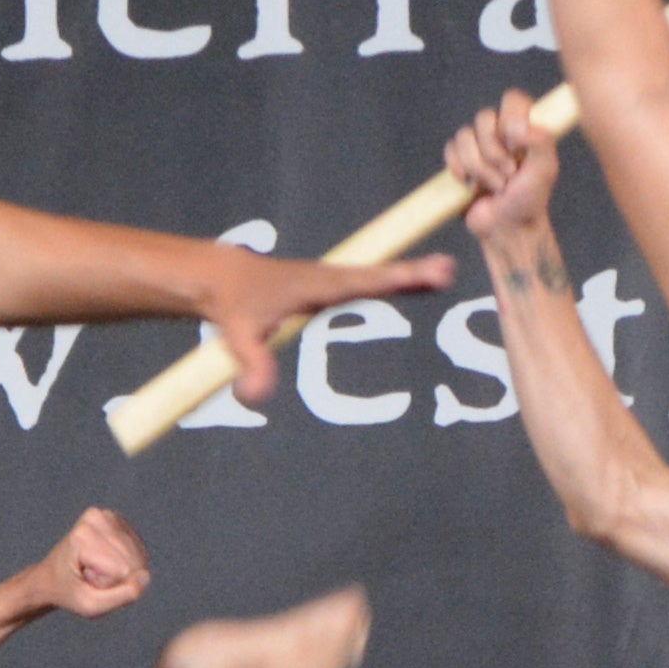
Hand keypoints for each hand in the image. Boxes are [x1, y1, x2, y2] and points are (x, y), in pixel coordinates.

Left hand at [34, 508, 149, 623]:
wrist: (54, 576)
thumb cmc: (69, 592)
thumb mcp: (91, 605)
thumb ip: (122, 596)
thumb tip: (145, 577)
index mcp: (81, 536)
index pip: (122, 571)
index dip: (108, 584)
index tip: (85, 579)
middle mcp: (95, 518)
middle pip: (132, 561)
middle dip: (117, 577)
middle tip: (91, 575)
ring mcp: (108, 515)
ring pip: (138, 556)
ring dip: (123, 570)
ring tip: (97, 568)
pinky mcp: (118, 519)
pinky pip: (139, 551)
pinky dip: (128, 562)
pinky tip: (107, 561)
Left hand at [188, 241, 452, 399]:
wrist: (220, 277)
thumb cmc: (231, 305)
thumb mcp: (238, 336)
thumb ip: (251, 364)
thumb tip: (255, 397)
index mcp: (314, 286)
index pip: (360, 284)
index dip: (393, 280)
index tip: (426, 274)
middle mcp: (327, 279)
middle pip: (376, 276)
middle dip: (412, 274)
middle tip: (448, 270)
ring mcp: (328, 281)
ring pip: (375, 276)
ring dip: (409, 275)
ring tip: (444, 274)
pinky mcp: (326, 288)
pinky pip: (366, 284)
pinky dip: (393, 280)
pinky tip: (416, 283)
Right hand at [446, 103, 566, 260]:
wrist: (506, 228)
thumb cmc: (529, 200)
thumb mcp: (545, 169)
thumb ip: (541, 140)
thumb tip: (515, 126)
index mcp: (524, 128)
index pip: (512, 99)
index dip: (511, 119)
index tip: (518, 146)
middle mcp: (500, 132)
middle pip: (484, 117)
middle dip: (494, 151)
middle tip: (509, 174)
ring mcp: (478, 146)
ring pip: (464, 135)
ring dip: (479, 167)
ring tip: (494, 186)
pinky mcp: (459, 161)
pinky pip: (450, 150)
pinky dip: (461, 170)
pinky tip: (472, 186)